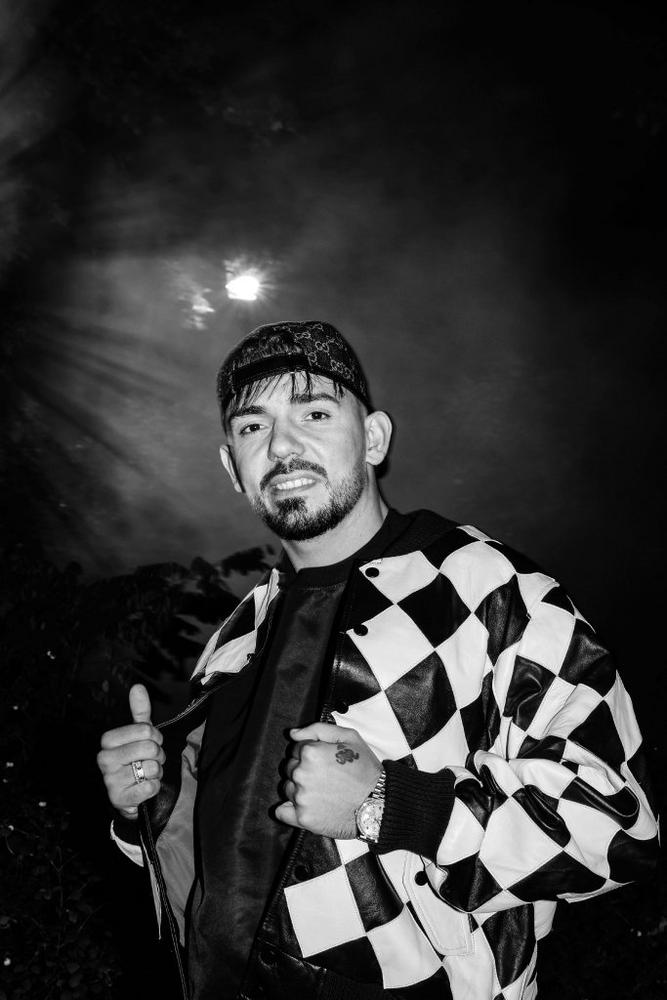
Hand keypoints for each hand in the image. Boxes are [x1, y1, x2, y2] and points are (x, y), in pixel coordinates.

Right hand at [97, 684, 163, 819]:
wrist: (132, 793)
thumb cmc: (136, 759)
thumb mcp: (139, 734)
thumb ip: (140, 711)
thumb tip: (138, 687)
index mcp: (108, 741)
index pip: (145, 730)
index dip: (156, 736)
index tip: (152, 742)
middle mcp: (104, 759)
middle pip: (150, 748)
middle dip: (158, 755)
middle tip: (150, 760)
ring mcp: (110, 781)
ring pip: (151, 768)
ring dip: (156, 772)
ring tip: (146, 774)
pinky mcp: (119, 799)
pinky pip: (150, 787)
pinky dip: (154, 787)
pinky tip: (145, 787)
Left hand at [274, 723, 381, 838]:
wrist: (378, 803)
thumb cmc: (365, 770)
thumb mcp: (349, 737)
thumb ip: (317, 729)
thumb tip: (293, 734)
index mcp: (311, 753)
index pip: (296, 748)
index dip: (310, 753)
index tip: (323, 761)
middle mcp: (302, 774)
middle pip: (290, 768)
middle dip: (304, 770)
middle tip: (325, 776)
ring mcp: (301, 797)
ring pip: (288, 788)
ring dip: (299, 788)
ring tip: (322, 791)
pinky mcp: (303, 818)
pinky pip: (282, 812)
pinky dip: (289, 809)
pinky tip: (305, 806)